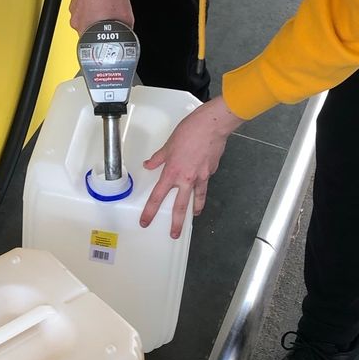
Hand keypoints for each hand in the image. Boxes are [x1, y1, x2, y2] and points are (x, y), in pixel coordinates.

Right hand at [69, 0, 134, 34]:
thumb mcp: (126, 17)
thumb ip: (125, 29)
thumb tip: (128, 31)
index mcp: (86, 32)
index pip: (93, 44)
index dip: (102, 40)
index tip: (107, 37)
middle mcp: (77, 23)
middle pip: (88, 31)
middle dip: (98, 28)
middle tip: (108, 20)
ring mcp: (74, 11)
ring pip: (84, 19)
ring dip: (93, 16)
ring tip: (103, 8)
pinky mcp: (74, 0)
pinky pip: (82, 8)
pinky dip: (89, 6)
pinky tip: (99, 0)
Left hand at [140, 96, 244, 237]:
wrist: (212, 125)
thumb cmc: (190, 132)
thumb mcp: (169, 145)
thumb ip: (158, 158)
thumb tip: (149, 164)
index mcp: (172, 172)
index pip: (157, 196)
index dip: (150, 211)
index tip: (146, 221)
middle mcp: (187, 179)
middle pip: (179, 207)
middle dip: (176, 223)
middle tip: (174, 234)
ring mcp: (201, 177)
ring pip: (197, 198)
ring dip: (194, 209)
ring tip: (193, 216)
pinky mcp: (212, 171)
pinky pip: (205, 182)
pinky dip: (203, 185)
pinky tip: (202, 183)